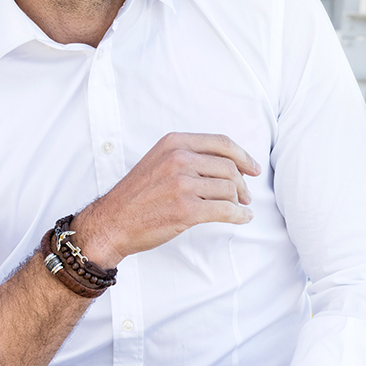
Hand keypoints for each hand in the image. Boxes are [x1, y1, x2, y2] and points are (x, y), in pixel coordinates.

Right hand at [73, 132, 261, 267]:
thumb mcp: (158, 161)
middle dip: (243, 183)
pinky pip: (225, 210)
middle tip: (246, 195)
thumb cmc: (136, 196)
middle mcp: (178, 159)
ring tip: (239, 208)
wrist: (112, 222)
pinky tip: (242, 218)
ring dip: (239, 201)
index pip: (221, 143)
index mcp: (174, 143)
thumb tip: (228, 164)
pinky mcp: (185, 210)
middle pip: (229, 167)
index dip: (243, 155)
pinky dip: (239, 216)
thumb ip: (188, 156)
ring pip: (229, 189)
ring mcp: (182, 184)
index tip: (254, 168)